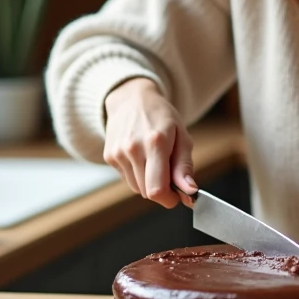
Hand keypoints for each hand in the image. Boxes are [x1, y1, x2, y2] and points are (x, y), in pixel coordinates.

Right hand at [103, 78, 196, 208]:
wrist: (132, 99)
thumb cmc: (162, 117)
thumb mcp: (182, 136)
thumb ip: (185, 166)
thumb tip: (190, 191)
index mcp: (156, 142)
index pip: (157, 189)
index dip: (169, 199)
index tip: (178, 195)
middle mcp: (133, 148)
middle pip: (148, 192)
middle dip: (162, 190)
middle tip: (169, 172)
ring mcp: (118, 153)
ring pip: (137, 189)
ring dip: (149, 183)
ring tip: (154, 160)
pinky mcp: (109, 156)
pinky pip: (127, 180)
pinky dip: (137, 175)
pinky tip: (140, 157)